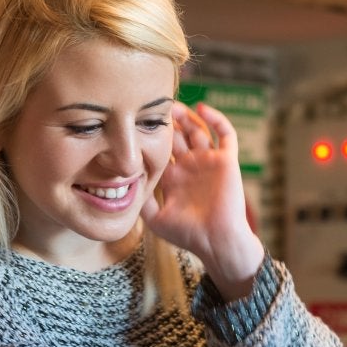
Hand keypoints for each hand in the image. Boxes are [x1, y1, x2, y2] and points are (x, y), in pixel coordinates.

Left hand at [141, 102, 263, 300]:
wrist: (216, 242)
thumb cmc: (187, 234)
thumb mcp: (156, 219)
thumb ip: (140, 201)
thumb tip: (120, 185)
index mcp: (174, 177)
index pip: (162, 149)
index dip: (152, 134)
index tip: (137, 120)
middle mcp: (191, 166)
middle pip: (179, 135)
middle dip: (168, 121)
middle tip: (153, 104)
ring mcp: (209, 161)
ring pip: (199, 129)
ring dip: (187, 116)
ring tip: (173, 104)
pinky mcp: (226, 160)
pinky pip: (225, 134)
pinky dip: (217, 119)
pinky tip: (203, 107)